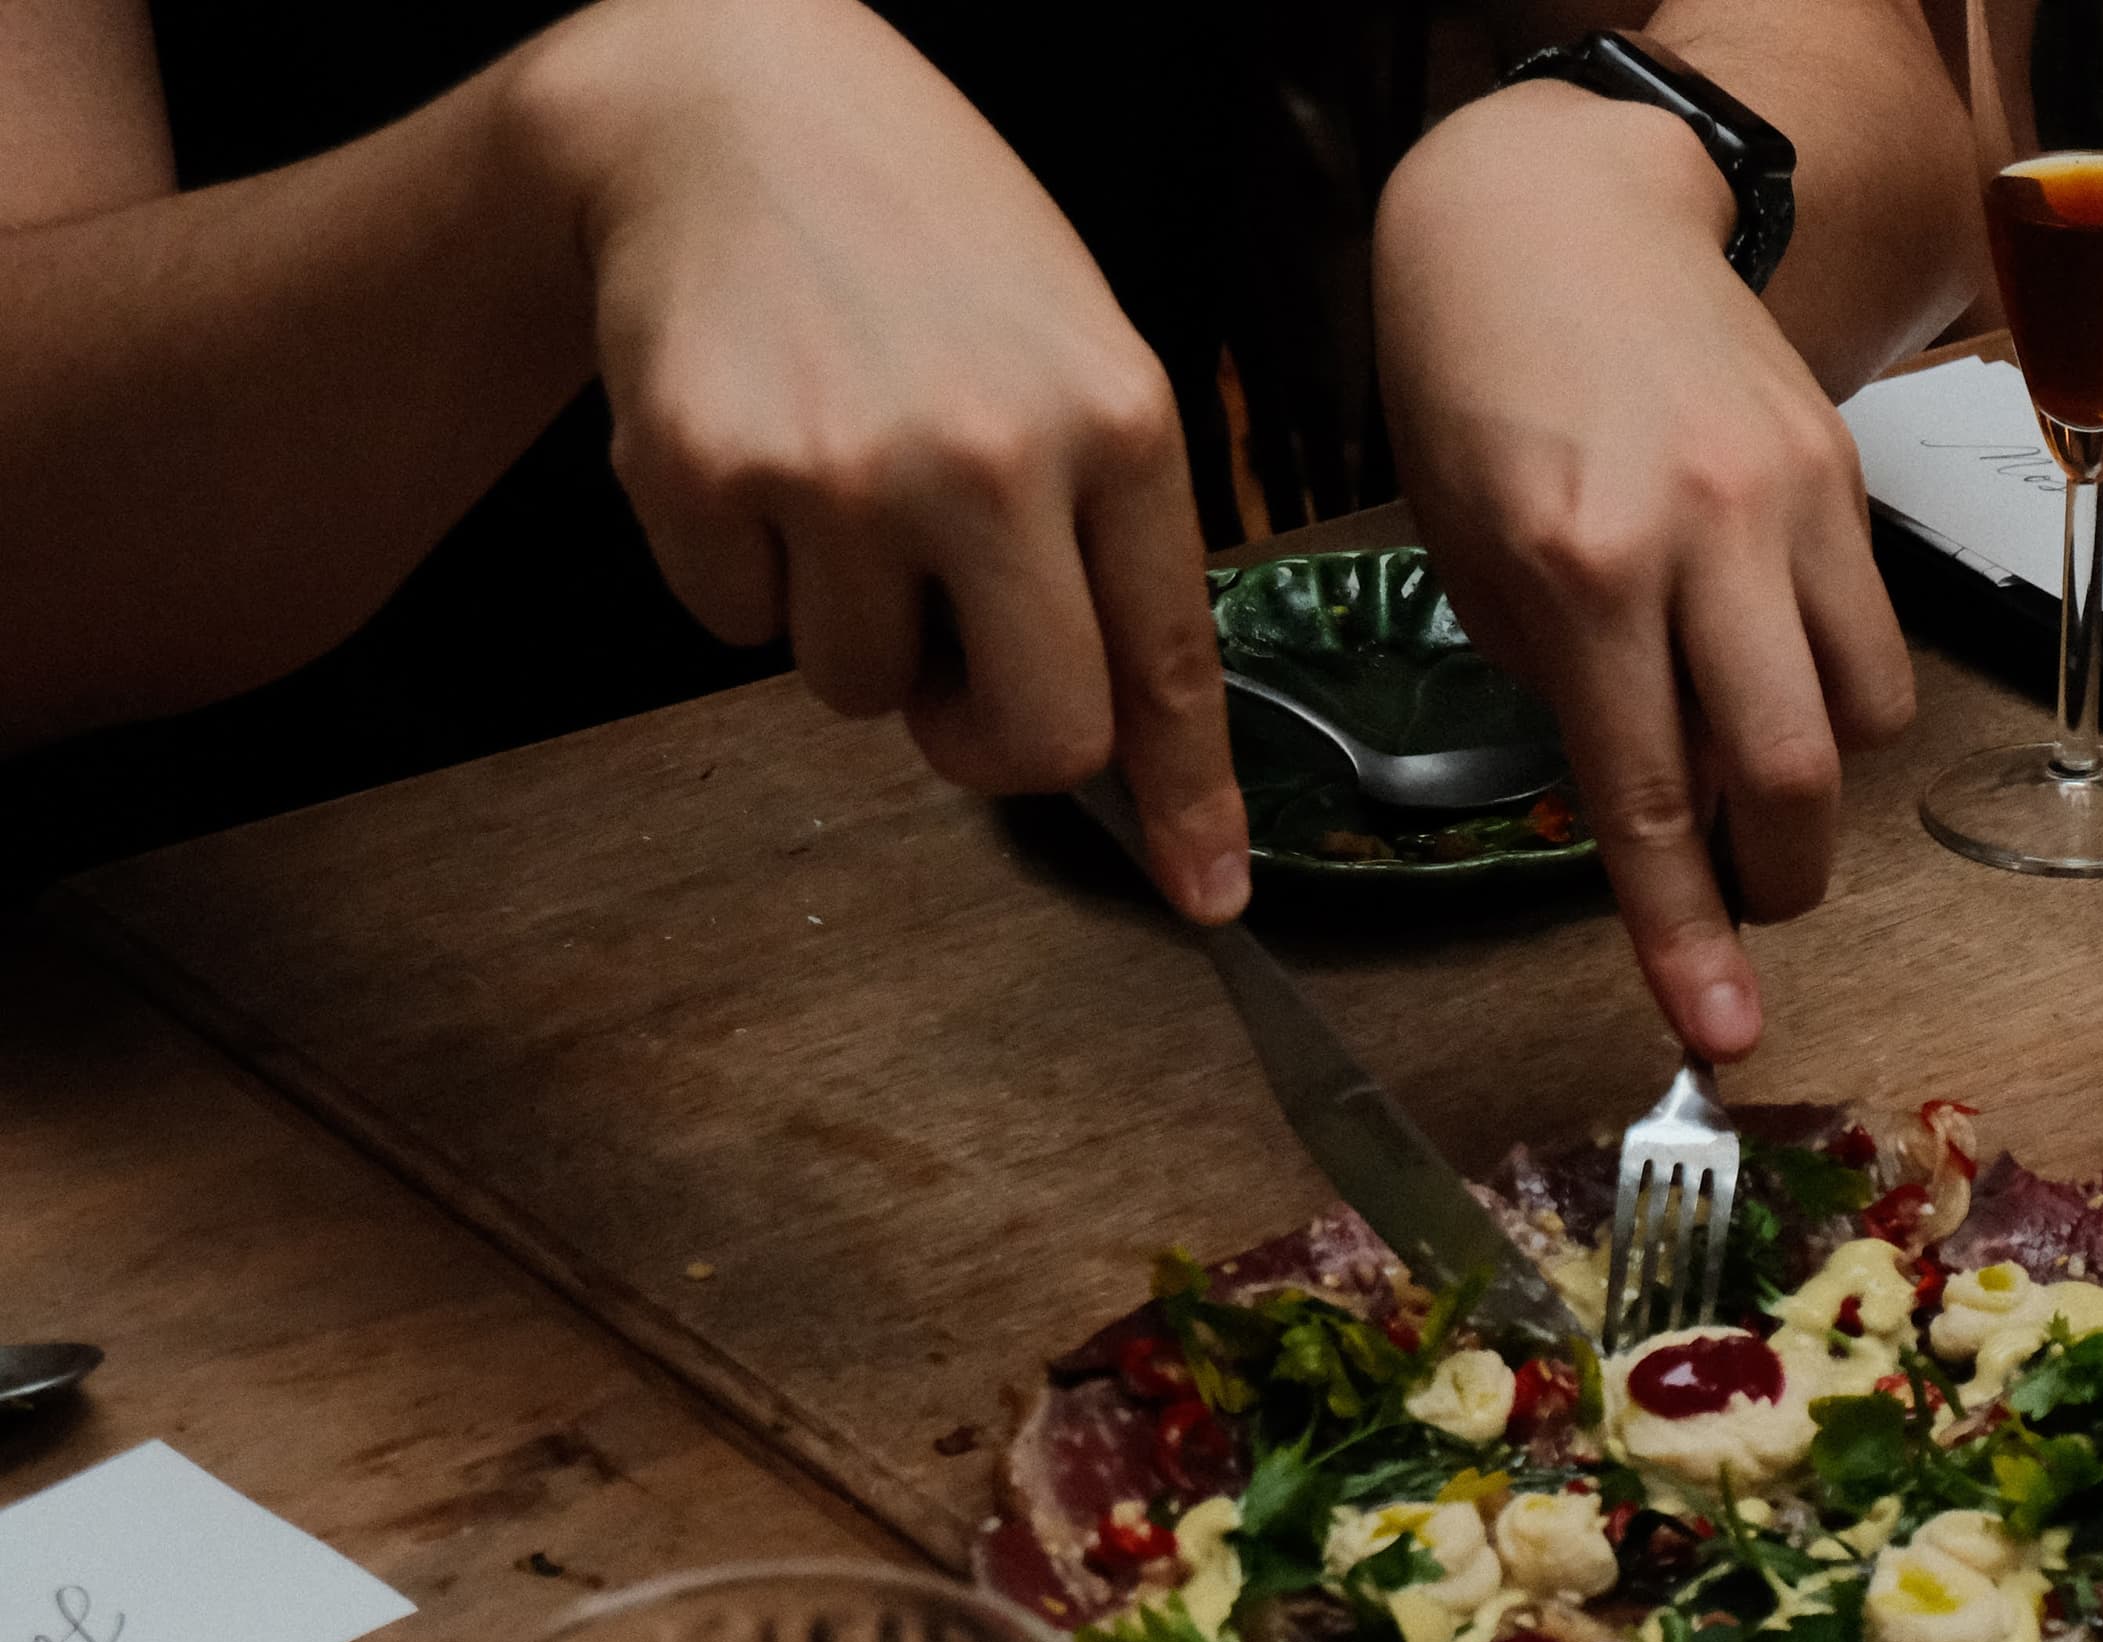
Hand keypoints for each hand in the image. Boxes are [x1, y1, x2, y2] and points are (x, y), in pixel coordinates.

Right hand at [516, 0, 1249, 920]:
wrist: (727, 103)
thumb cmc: (927, 241)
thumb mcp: (1073, 358)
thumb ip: (1109, 541)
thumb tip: (1132, 747)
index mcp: (1119, 424)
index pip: (1169, 665)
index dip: (1187, 799)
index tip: (1205, 891)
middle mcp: (997, 455)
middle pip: (1033, 737)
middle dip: (991, 739)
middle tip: (956, 663)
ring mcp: (848, 470)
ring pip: (863, 695)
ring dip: (852, 627)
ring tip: (846, 476)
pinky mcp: (710, 473)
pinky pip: (737, 632)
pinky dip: (744, 573)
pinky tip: (761, 446)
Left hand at [1373, 78, 1916, 1059]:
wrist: (1551, 209)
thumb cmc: (1479, 386)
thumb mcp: (1475, 557)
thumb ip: (1571, 685)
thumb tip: (1665, 798)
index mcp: (1578, 568)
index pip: (1648, 795)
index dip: (1686, 931)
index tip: (1721, 1026)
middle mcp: (1699, 534)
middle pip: (1793, 772)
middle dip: (1780, 876)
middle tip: (1750, 902)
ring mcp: (1788, 497)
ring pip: (1862, 715)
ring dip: (1816, 783)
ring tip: (1751, 766)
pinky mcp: (1841, 469)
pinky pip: (1870, 631)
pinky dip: (1831, 687)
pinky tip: (1766, 661)